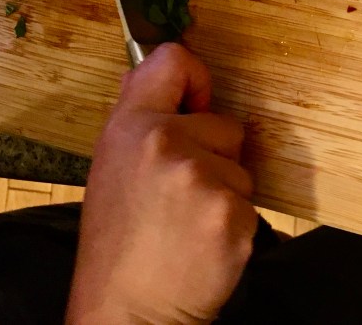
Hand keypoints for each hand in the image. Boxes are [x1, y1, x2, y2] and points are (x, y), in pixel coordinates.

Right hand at [68, 44, 257, 324]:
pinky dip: (234, 224)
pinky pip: (249, 202)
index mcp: (130, 127)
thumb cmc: (118, 245)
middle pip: (226, 124)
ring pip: (240, 167)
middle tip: (176, 198)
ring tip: (185, 224)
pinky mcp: (232, 215)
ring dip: (224, 192)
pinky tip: (202, 243)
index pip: (173, 61)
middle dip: (213, 156)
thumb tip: (162, 67)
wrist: (128, 313)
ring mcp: (202, 180)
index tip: (195, 105)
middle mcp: (166, 144)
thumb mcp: (112, 168)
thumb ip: (140, 118)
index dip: (194, 80)